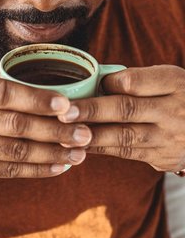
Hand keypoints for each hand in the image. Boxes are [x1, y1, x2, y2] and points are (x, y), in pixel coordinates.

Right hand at [0, 75, 91, 186]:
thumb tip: (40, 71)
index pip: (4, 92)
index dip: (37, 98)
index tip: (67, 103)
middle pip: (16, 124)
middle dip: (55, 129)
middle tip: (85, 131)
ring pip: (18, 150)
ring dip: (53, 152)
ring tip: (81, 151)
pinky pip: (12, 170)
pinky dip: (39, 169)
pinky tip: (60, 166)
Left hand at [57, 65, 184, 171]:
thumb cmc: (176, 97)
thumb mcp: (166, 79)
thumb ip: (133, 79)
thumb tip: (89, 81)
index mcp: (173, 83)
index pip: (135, 81)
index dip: (107, 84)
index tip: (84, 86)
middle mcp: (174, 110)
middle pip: (126, 109)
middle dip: (91, 110)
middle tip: (64, 112)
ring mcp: (169, 137)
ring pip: (123, 136)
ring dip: (90, 135)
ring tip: (64, 132)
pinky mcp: (162, 157)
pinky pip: (125, 153)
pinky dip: (100, 148)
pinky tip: (80, 145)